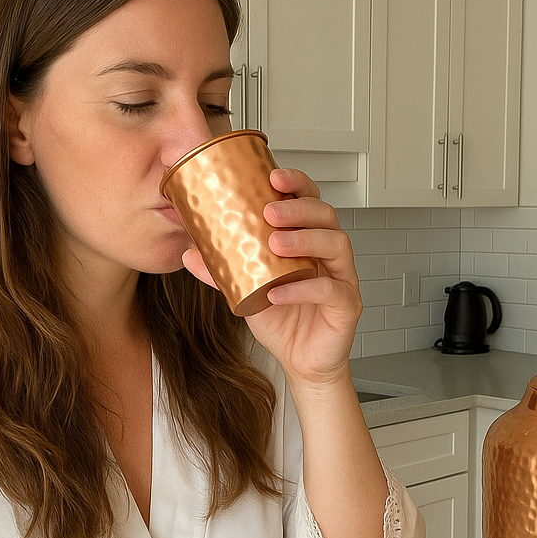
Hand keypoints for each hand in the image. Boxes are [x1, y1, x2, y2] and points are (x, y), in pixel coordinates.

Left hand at [182, 168, 360, 388]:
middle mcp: (330, 254)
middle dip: (299, 208)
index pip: (310, 200)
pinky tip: (280, 291)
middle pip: (327, 215)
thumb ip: (222, 270)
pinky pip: (332, 290)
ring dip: (306, 239)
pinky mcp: (347, 306)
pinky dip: (304, 288)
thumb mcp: (245, 290)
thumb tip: (189, 251)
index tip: (273, 175)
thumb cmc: (283, 320)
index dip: (297, 183)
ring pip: (337, 245)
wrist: (301, 362)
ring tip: (275, 243)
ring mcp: (343, 278)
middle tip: (269, 211)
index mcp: (309, 241)